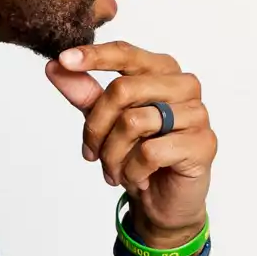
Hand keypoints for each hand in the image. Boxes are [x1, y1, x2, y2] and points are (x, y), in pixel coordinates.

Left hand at [48, 43, 215, 244]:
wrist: (164, 202)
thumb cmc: (139, 155)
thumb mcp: (105, 121)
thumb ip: (85, 93)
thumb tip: (54, 66)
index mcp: (163, 71)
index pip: (126, 53)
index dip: (94, 56)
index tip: (63, 60)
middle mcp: (184, 86)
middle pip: (122, 90)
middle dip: (96, 127)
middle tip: (91, 154)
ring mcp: (197, 114)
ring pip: (133, 123)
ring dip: (113, 156)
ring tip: (115, 172)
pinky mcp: (202, 144)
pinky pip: (150, 152)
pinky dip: (134, 171)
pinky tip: (139, 179)